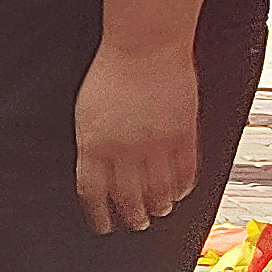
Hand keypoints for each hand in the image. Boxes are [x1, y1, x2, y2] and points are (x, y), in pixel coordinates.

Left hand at [74, 39, 200, 233]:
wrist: (145, 46)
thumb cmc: (112, 70)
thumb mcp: (86, 111)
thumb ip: (92, 143)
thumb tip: (97, 170)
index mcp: (94, 144)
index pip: (93, 192)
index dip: (99, 213)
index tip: (103, 225)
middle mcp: (125, 149)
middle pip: (128, 196)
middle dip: (133, 215)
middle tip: (136, 224)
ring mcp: (156, 143)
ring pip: (159, 189)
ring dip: (159, 205)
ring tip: (158, 211)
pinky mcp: (183, 133)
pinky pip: (185, 170)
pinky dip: (183, 186)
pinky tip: (180, 192)